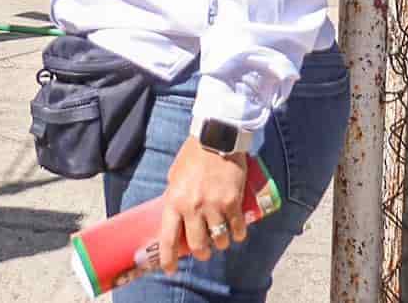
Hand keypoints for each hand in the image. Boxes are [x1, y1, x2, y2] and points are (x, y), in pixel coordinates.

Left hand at [158, 138, 248, 272]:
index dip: (169, 259)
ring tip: (221, 238)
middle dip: (202, 253)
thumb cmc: (192, 157)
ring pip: (220, 241)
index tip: (170, 270)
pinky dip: (238, 234)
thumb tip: (176, 216)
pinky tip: (237, 232)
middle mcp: (193, 207)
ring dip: (221, 243)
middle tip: (204, 251)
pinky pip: (237, 229)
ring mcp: (214, 205)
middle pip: (198, 246)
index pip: (169, 238)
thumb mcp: (175, 177)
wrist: (216, 138)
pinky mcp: (233, 202)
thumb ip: (175, 197)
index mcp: (174, 201)